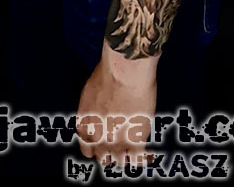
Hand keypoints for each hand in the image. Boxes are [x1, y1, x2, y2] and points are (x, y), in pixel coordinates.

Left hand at [77, 38, 159, 168]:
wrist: (124, 72)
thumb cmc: (108, 73)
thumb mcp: (91, 92)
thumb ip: (94, 110)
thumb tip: (100, 112)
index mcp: (84, 125)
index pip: (88, 149)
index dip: (98, 146)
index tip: (106, 142)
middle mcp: (97, 138)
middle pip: (103, 158)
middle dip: (112, 152)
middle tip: (122, 143)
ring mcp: (115, 142)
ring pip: (121, 162)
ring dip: (128, 155)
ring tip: (136, 148)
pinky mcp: (134, 142)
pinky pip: (138, 160)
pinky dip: (144, 158)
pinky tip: (149, 153)